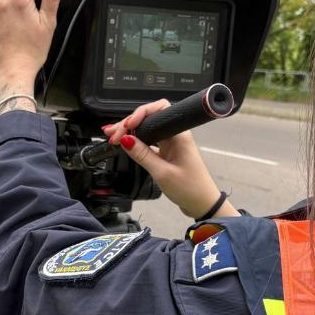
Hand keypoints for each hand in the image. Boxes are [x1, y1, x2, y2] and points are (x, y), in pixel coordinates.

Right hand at [104, 99, 239, 219]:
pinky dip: (136, 141)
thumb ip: (142, 155)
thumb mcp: (162, 173)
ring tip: (113, 137)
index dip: (139, 115)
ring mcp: (171, 142)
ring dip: (130, 132)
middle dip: (129, 123)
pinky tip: (124, 143)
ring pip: (147, 129)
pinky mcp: (167, 150)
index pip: (157, 110)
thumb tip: (125, 140)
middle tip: (112, 135)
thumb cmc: (190, 188)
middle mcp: (175, 134)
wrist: (202, 203)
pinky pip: (149, 140)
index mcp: (179, 134)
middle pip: (149, 118)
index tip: (125, 127)